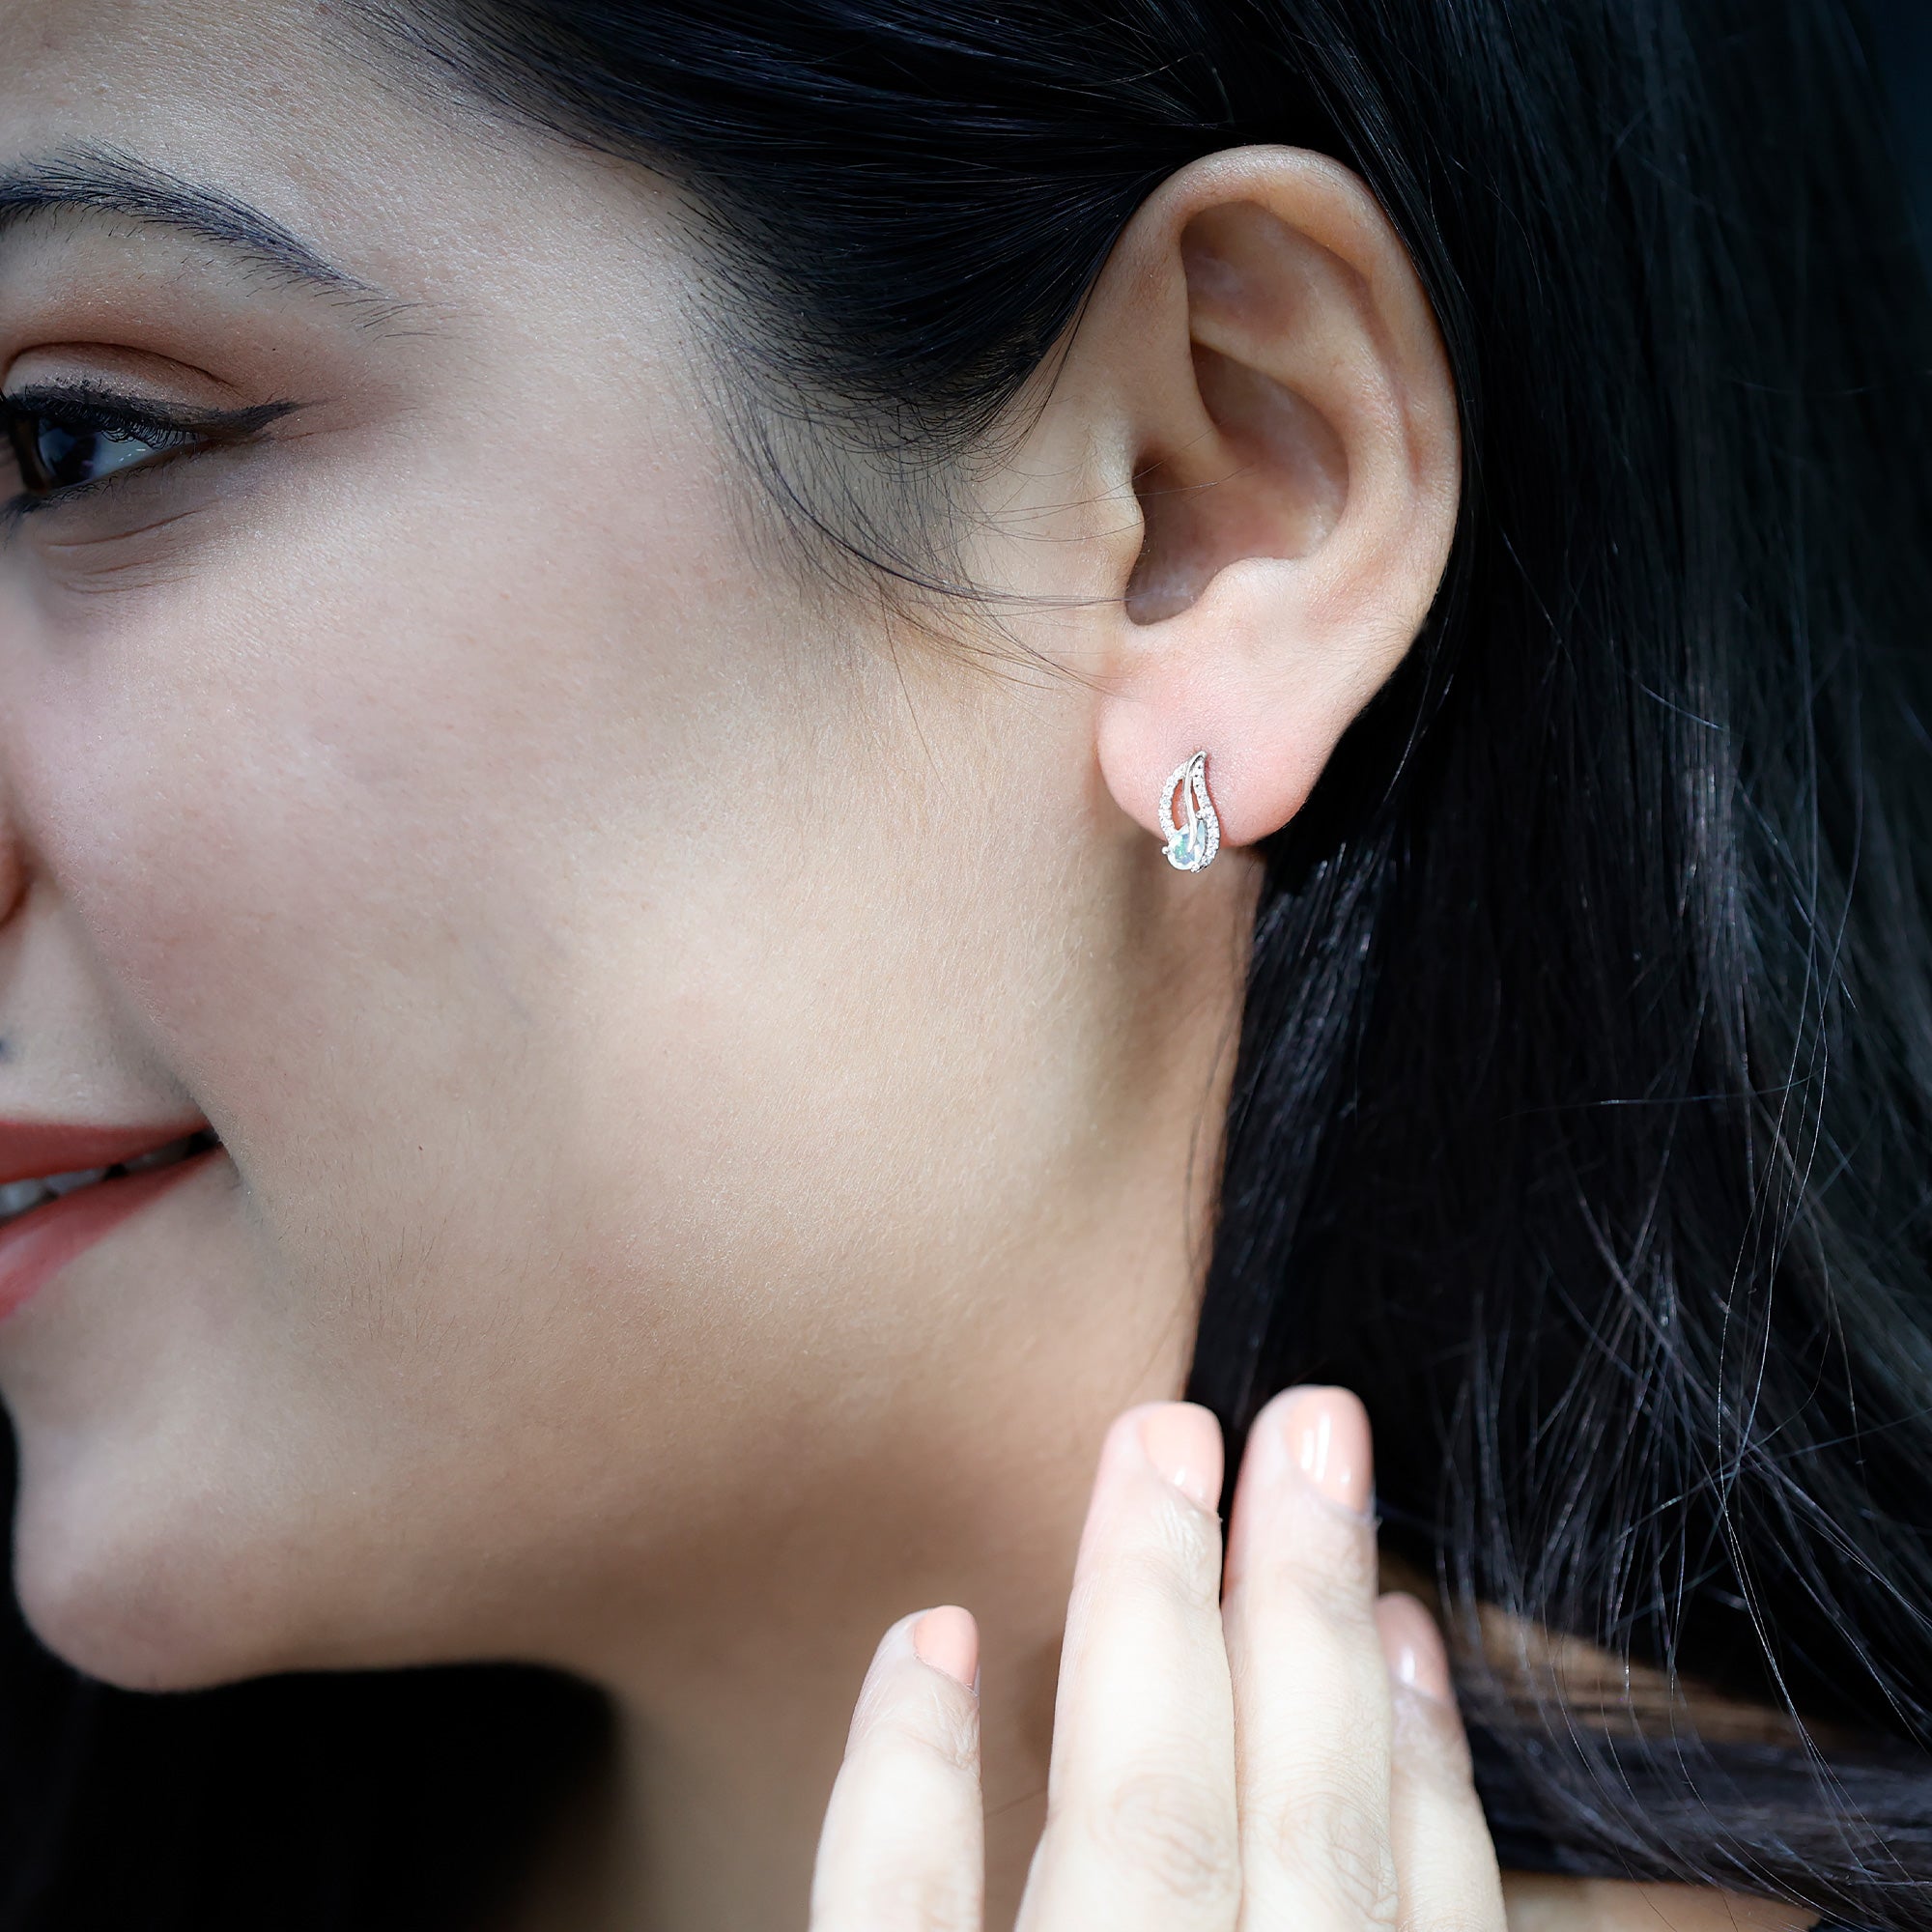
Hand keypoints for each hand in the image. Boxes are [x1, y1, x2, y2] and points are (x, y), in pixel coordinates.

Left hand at [810, 1385, 1507, 1930]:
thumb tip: (1378, 1765)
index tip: (1409, 1619)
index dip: (1425, 1764)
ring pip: (1146, 1829)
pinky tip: (929, 1634)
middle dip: (1308, 1610)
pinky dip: (910, 1784)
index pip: (1423, 1918)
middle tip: (1309, 1420)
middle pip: (1302, 1828)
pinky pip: (904, 1926)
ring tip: (1165, 1442)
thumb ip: (1327, 1921)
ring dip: (1160, 1612)